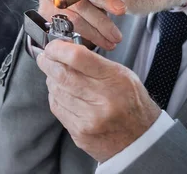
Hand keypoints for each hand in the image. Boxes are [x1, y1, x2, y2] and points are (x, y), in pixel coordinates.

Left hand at [37, 40, 160, 162]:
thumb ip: (94, 62)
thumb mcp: (121, 74)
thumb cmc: (131, 102)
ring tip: (55, 75)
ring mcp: (89, 119)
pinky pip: (57, 108)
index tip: (52, 47)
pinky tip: (61, 93)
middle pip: (61, 74)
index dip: (58, 49)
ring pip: (56, 91)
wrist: (142, 139)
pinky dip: (55, 97)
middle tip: (44, 58)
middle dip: (47, 63)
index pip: (77, 57)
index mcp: (113, 80)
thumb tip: (65, 49)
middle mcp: (101, 100)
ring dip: (51, 80)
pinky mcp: (80, 133)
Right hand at [40, 0, 127, 50]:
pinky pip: (70, 26)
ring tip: (115, 36)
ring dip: (100, 26)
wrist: (59, 23)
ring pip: (77, 12)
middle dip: (104, 0)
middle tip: (121, 10)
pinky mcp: (45, 14)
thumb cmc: (85, 6)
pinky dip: (90, 36)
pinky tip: (103, 41)